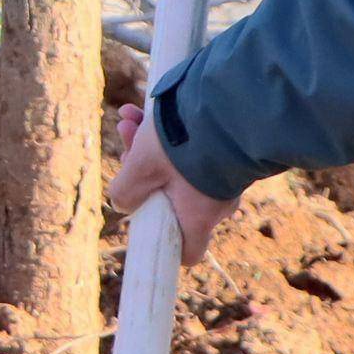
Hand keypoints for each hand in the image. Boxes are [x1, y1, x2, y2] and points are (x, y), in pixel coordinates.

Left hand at [110, 104, 237, 265]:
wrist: (230, 103)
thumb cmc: (185, 143)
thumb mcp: (142, 167)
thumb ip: (126, 192)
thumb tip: (122, 203)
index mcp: (198, 217)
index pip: (188, 251)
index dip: (165, 243)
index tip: (145, 218)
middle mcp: (216, 203)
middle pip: (170, 199)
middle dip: (142, 171)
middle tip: (127, 141)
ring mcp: (224, 177)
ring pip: (177, 170)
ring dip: (148, 145)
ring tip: (129, 118)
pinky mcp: (228, 153)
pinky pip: (192, 152)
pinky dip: (168, 134)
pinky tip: (141, 110)